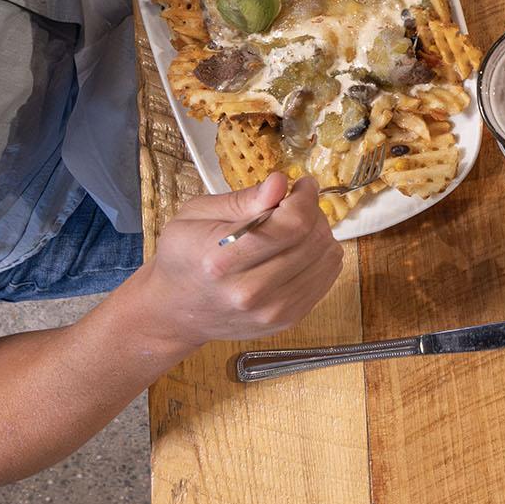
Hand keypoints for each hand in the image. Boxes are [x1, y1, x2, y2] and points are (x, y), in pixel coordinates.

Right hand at [133, 173, 342, 343]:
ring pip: (327, 258)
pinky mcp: (288, 320)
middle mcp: (250, 291)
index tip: (302, 184)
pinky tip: (299, 250)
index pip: (291, 224)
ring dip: (319, 234)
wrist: (176, 312)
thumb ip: (242, 200)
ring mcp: (272, 311)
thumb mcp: (196, 215)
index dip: (305, 197)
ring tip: (295, 228)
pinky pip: (328, 278)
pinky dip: (320, 256)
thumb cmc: (183, 257)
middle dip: (313, 212)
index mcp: (221, 260)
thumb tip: (280, 183)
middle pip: (313, 240)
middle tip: (296, 204)